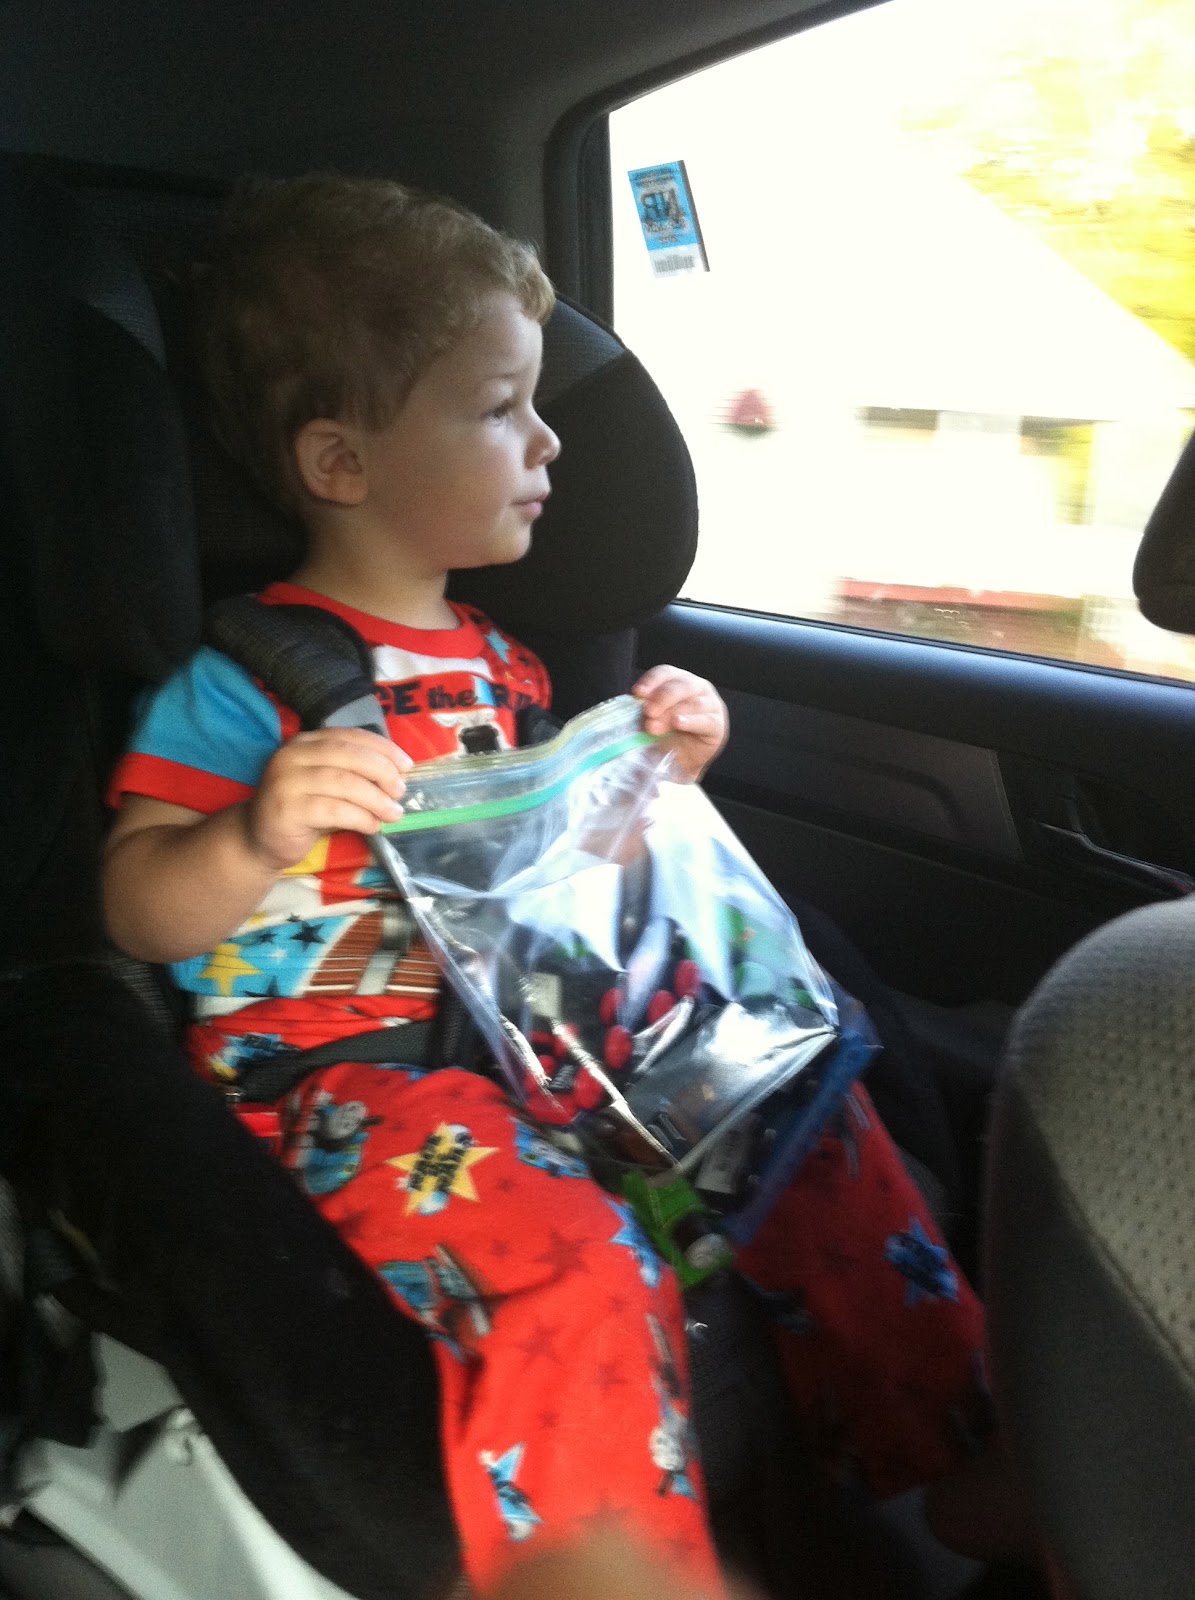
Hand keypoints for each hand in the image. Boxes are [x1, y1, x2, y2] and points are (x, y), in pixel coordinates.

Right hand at [244, 727, 411, 869]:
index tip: (407, 765)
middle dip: (381, 772)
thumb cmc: (303, 810)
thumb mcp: (329, 785)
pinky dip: (360, 817)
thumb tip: (399, 775)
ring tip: (394, 813)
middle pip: (348, 755)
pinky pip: (333, 810)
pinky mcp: (286, 809)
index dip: (382, 749)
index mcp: (305, 742)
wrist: (259, 840)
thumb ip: (355, 773)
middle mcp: (292, 755)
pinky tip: (373, 826)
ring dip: (376, 799)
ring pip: (343, 783)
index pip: (350, 737)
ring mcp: (286, 781)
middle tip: (400, 791)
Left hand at [631, 665, 727, 782]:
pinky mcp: (717, 724)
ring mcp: (710, 704)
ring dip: (670, 713)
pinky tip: (678, 723)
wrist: (683, 761)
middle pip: (680, 685)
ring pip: (692, 702)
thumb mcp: (652, 720)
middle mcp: (697, 687)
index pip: (665, 673)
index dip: (651, 680)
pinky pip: (704, 720)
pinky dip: (690, 721)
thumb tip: (632, 709)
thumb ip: (645, 711)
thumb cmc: (667, 735)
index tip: (637, 693)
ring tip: (654, 727)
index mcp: (678, 680)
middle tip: (648, 712)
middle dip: (661, 697)